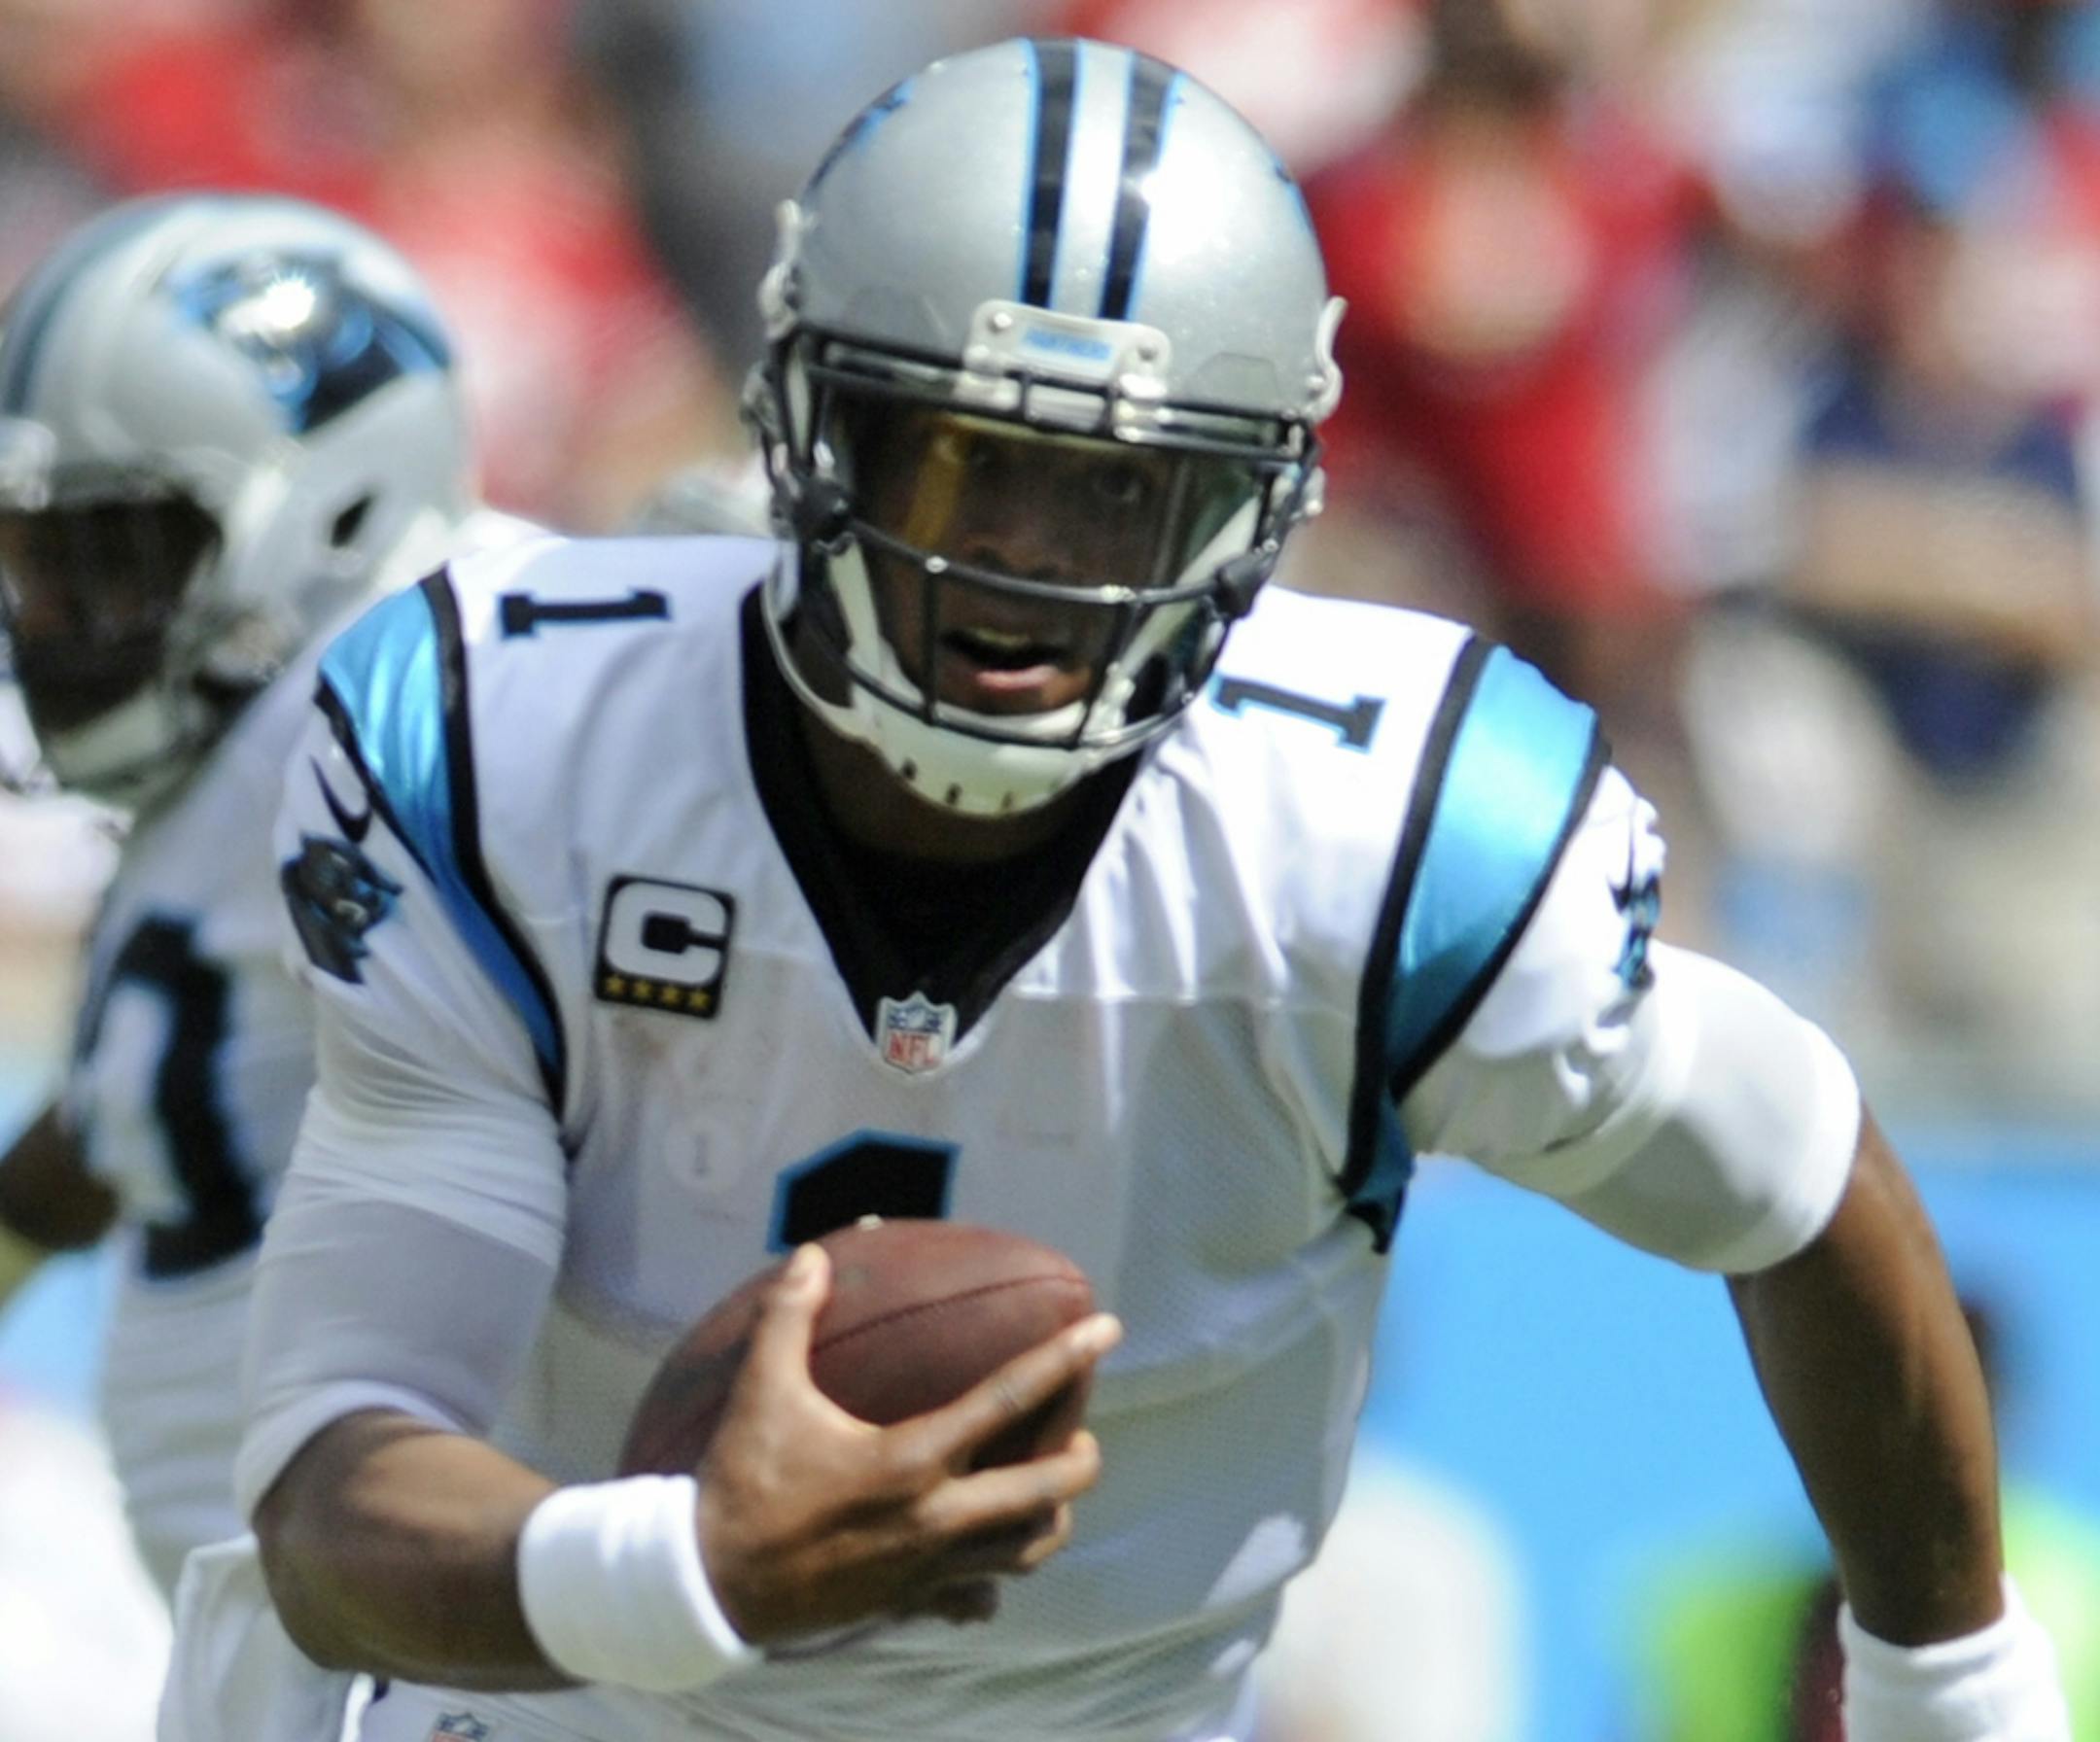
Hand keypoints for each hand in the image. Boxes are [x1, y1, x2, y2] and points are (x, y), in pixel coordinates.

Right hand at [694, 1243, 1120, 1643]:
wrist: (708, 1587)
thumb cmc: (741, 1484)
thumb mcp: (761, 1391)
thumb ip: (788, 1317)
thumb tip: (813, 1255)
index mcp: (910, 1460)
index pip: (1008, 1400)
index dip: (1065, 1359)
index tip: (1107, 1328)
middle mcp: (935, 1519)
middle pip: (1044, 1491)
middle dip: (1079, 1457)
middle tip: (1079, 1430)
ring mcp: (928, 1569)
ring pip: (1024, 1551)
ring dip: (1048, 1517)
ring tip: (1046, 1488)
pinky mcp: (909, 1603)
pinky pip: (975, 1598)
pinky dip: (991, 1579)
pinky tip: (986, 1563)